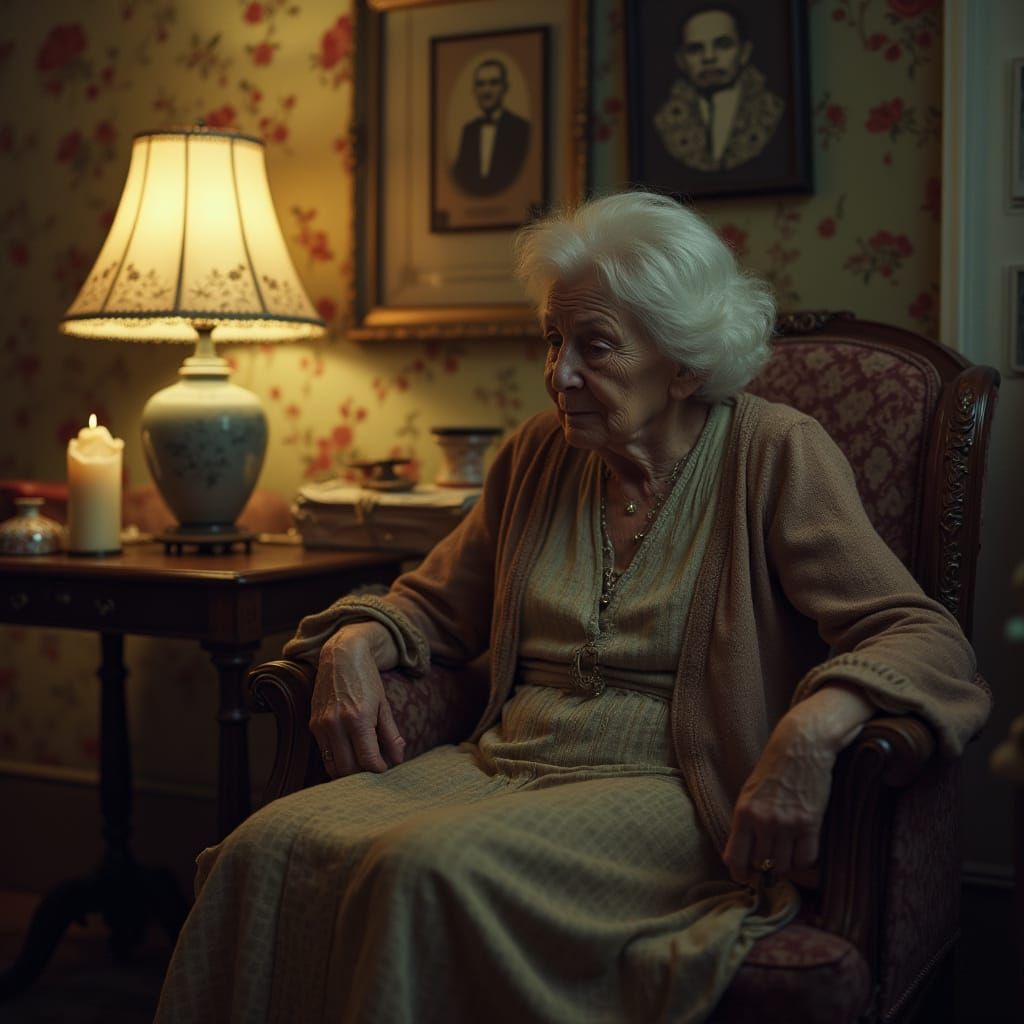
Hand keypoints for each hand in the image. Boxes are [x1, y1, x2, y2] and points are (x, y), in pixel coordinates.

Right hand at [310, 621, 404, 778]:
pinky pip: (324, 753)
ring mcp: (321, 725)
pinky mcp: (313, 725)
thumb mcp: (383, 704)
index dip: (378, 769)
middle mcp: (336, 723)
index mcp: (358, 718)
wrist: (341, 656)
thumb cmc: (366, 679)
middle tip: (373, 767)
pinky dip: (336, 759)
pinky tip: (349, 753)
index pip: (367, 759)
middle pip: (348, 768)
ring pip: (332, 765)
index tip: (385, 767)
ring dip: (347, 771)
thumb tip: (398, 759)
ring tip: (361, 764)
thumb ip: (391, 734)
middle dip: (362, 774)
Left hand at [723, 713, 834, 885]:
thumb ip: (745, 822)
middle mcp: (763, 821)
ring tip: (786, 858)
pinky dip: (804, 863)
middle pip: (762, 867)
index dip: (741, 875)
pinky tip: (801, 853)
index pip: (735, 858)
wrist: (800, 746)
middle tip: (770, 868)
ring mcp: (787, 823)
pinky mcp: (809, 823)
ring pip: (784, 866)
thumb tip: (742, 853)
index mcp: (743, 813)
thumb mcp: (748, 792)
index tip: (747, 877)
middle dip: (765, 872)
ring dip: (785, 868)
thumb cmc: (773, 768)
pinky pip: (806, 858)